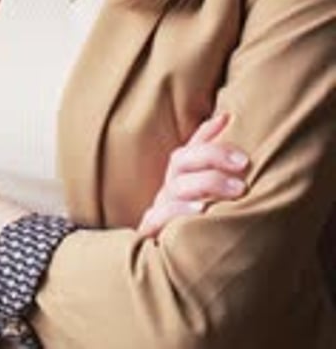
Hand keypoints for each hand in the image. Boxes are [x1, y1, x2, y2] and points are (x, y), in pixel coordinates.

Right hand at [138, 112, 248, 237]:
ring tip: (236, 190)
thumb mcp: (209, 198)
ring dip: (206, 184)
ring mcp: (158, 210)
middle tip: (245, 165)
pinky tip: (201, 213)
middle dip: (213, 156)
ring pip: (174, 186)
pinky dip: (178, 212)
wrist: (171, 276)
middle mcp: (168, 190)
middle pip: (181, 161)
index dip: (207, 132)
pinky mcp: (151, 234)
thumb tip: (230, 125)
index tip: (230, 120)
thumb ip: (217, 167)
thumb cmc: (196, 230)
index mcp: (180, 178)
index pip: (191, 147)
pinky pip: (158, 218)